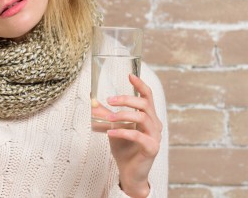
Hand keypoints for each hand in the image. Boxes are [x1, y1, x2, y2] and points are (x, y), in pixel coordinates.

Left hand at [106, 74, 162, 197]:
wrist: (130, 173)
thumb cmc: (124, 149)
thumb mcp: (114, 128)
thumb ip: (106, 115)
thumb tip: (93, 101)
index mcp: (149, 117)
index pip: (148, 96)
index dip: (140, 84)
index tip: (129, 75)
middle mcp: (155, 124)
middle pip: (144, 104)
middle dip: (126, 99)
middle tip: (110, 100)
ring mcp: (155, 136)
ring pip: (142, 118)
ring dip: (123, 115)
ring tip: (109, 118)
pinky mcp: (151, 148)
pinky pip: (137, 135)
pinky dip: (122, 132)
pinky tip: (110, 132)